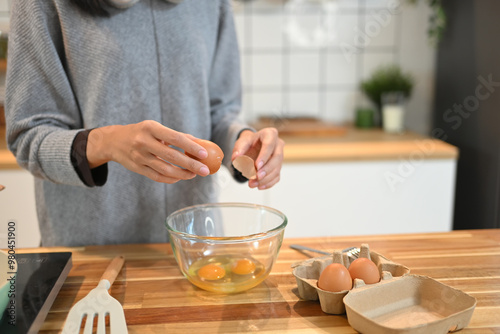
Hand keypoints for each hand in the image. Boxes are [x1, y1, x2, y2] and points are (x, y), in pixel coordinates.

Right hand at [87, 120, 210, 182]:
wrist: (114, 141)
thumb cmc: (141, 133)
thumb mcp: (156, 128)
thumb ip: (176, 136)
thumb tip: (200, 143)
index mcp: (150, 128)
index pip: (175, 138)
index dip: (191, 146)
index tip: (204, 153)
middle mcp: (143, 142)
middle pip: (172, 156)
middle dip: (191, 164)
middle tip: (205, 170)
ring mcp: (139, 157)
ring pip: (165, 169)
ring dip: (183, 174)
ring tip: (195, 174)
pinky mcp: (137, 168)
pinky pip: (157, 177)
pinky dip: (171, 179)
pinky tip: (181, 177)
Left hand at [232, 128, 284, 189]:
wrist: (252, 146)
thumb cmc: (249, 143)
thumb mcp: (241, 142)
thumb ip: (238, 149)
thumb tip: (236, 158)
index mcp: (270, 134)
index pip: (269, 144)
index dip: (264, 156)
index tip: (257, 166)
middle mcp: (278, 145)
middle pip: (277, 158)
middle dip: (267, 169)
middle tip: (256, 177)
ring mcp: (280, 156)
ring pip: (277, 169)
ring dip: (265, 179)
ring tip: (252, 184)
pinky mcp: (278, 167)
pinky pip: (277, 176)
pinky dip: (268, 183)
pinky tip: (259, 186)